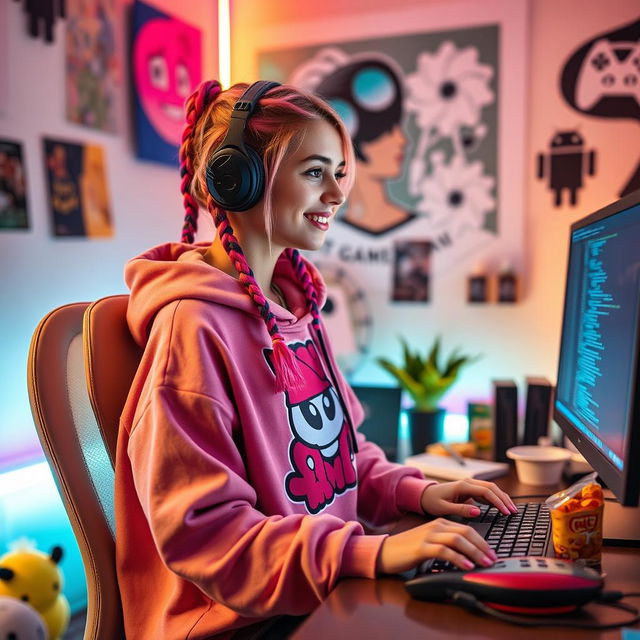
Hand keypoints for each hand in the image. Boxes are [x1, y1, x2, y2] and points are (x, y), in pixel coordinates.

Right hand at [376, 518, 496, 573]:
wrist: (386, 551)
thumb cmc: (409, 550)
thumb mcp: (431, 543)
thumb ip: (448, 545)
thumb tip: (469, 556)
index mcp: (440, 524)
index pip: (467, 528)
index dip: (483, 541)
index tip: (492, 553)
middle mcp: (436, 526)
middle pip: (466, 532)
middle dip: (483, 546)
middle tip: (493, 559)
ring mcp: (428, 536)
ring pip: (458, 539)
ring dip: (475, 552)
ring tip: (484, 563)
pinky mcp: (422, 547)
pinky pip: (444, 551)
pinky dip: (458, 558)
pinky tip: (467, 566)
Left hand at [420, 479, 517, 518]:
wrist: (425, 495)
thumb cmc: (432, 501)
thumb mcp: (444, 508)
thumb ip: (461, 509)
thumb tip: (478, 511)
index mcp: (462, 486)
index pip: (486, 492)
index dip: (498, 502)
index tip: (507, 512)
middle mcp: (468, 483)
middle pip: (492, 488)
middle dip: (504, 499)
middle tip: (514, 512)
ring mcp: (470, 485)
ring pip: (491, 489)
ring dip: (502, 498)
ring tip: (512, 510)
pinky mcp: (470, 490)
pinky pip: (487, 493)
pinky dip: (496, 499)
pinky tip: (502, 507)